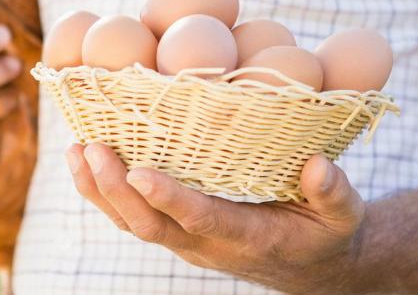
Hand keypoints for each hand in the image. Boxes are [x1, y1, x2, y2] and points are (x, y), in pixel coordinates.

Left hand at [65, 143, 366, 294]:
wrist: (311, 267)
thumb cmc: (327, 234)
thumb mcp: (343, 216)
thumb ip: (333, 193)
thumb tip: (318, 166)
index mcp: (248, 236)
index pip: (202, 220)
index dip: (171, 200)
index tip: (140, 174)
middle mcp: (207, 244)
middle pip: (150, 226)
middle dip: (117, 190)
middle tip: (92, 149)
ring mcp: (187, 241)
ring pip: (132, 224)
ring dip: (99, 191)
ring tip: (75, 151)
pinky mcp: (177, 232)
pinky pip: (133, 217)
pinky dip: (105, 192)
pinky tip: (86, 161)